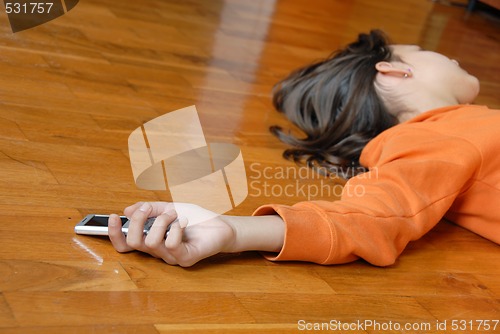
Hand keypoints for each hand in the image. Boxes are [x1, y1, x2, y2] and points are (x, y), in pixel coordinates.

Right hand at [108, 202, 235, 266]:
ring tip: (176, 214)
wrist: (222, 226)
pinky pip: (170, 245)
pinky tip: (184, 221)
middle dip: (137, 221)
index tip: (113, 216)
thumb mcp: (170, 207)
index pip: (125, 244)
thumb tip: (127, 209)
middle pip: (132, 243)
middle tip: (149, 209)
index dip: (114, 233)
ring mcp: (171, 257)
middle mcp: (158, 251)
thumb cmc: (197, 219)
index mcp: (152, 239)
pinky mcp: (185, 259)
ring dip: (162, 220)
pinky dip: (175, 228)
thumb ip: (150, 209)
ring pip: (151, 242)